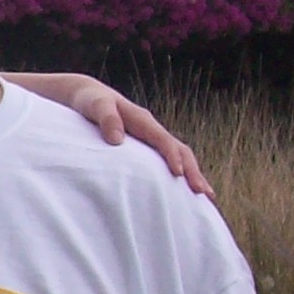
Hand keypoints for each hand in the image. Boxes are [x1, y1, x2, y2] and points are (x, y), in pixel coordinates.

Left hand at [13, 73, 209, 198]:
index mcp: (142, 121)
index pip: (162, 140)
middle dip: (193, 170)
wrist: (87, 97)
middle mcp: (152, 130)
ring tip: (206, 196)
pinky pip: (166, 161)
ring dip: (193, 175)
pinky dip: (180, 174)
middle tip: (204, 193)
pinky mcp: (146, 148)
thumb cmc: (90, 102)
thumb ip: (106, 118)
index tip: (178, 174)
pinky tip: (184, 192)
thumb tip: (116, 139)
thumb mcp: (95, 106)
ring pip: (179, 157)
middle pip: (180, 150)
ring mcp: (151, 140)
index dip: (171, 156)